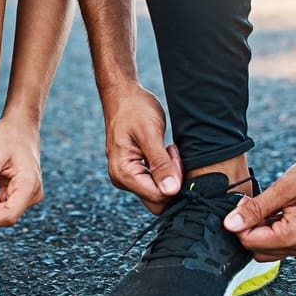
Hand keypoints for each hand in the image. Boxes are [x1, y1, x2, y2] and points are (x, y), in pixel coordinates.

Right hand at [102, 83, 182, 213]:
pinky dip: (164, 170)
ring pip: (158, 191)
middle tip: (171, 152)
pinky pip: (155, 182)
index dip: (173, 181)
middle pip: (157, 199)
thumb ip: (160, 164)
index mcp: (123, 173)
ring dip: (169, 173)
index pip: (158, 197)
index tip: (172, 152)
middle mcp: (121, 180)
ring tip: (166, 148)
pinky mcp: (134, 172)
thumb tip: (171, 191)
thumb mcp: (150, 134)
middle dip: (172, 180)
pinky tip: (164, 152)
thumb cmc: (134, 109)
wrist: (123, 95)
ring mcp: (127, 177)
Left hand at [223, 150, 295, 260]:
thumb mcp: (284, 188)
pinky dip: (271, 228)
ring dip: (260, 228)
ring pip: (267, 247)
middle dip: (248, 228)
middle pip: (256, 249)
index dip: (240, 223)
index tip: (244, 202)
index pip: (249, 242)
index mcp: (294, 237)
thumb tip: (230, 225)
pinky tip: (277, 208)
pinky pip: (279, 241)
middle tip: (254, 202)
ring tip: (269, 203)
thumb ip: (256, 209)